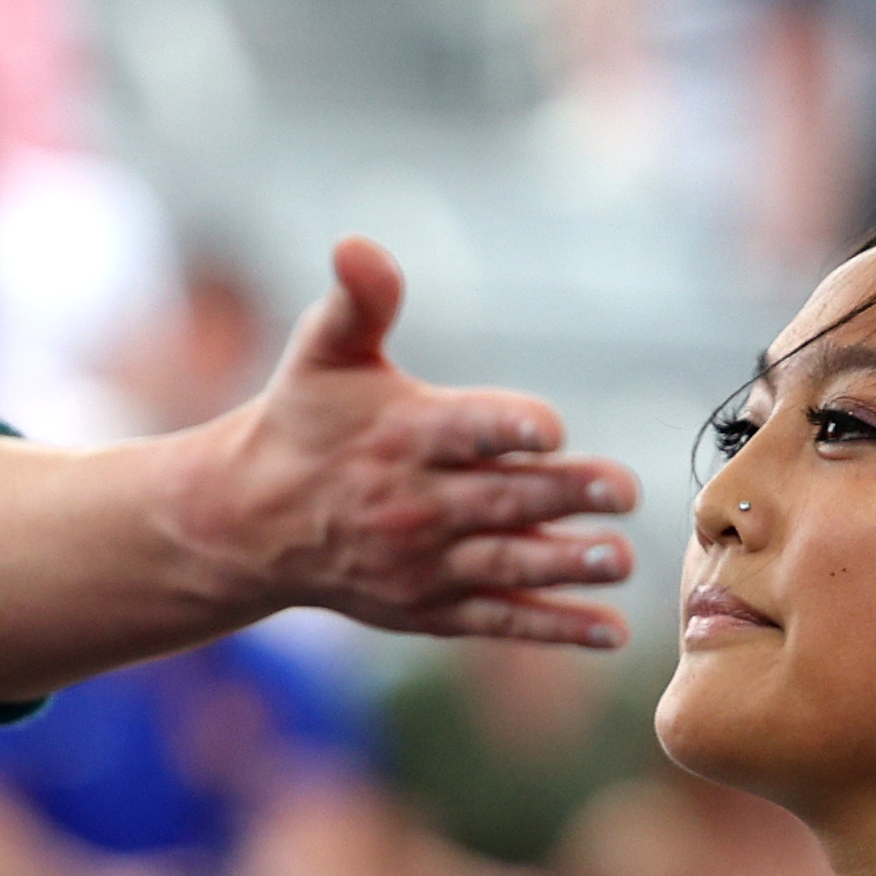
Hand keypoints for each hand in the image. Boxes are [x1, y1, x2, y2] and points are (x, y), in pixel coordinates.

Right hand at [169, 239, 642, 652]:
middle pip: (500, 499)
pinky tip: (610, 631)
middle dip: (565, 495)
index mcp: (400, 435)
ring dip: (568, 564)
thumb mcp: (322, 352)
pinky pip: (499, 619)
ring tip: (622, 558)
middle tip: (624, 489)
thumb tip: (356, 244)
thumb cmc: (304, 422)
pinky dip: (554, 626)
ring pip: (506, 564)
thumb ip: (360, 300)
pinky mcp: (430, 608)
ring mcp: (424, 563)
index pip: (460, 430)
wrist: (251, 522)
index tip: (551, 429)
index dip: (505, 427)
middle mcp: (414, 503)